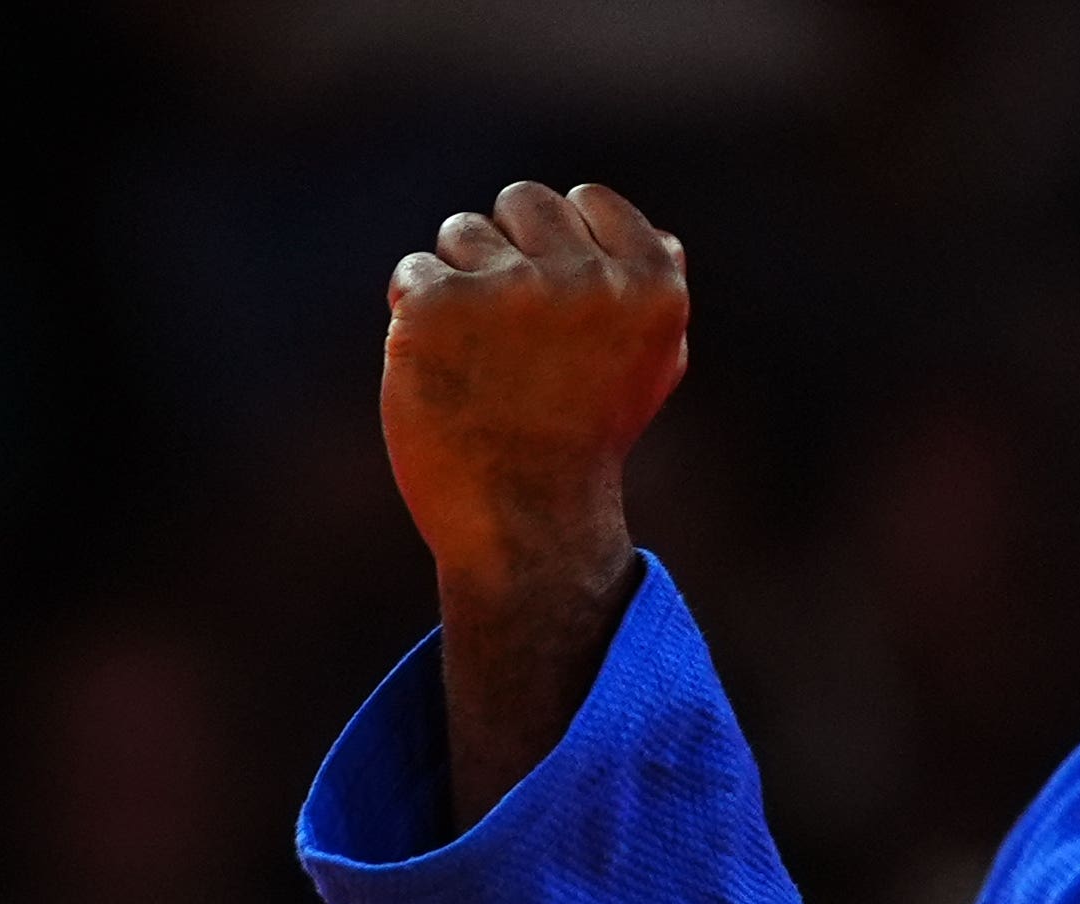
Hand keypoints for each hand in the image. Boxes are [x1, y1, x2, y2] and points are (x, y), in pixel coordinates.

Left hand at [383, 182, 688, 814]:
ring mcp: (511, 287)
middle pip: (523, 200)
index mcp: (650, 282)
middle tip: (507, 331)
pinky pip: (414, 272)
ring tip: (476, 358)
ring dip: (459, 283)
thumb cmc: (583, 448)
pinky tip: (437, 369)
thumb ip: (657, 295)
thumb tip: (665, 239)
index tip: (554, 307)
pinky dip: (414, 317)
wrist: (521, 527)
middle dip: (507, 249)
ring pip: (463, 231)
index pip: (587, 201)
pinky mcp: (439, 305)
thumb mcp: (650, 372)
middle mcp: (586, 277)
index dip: (560, 246)